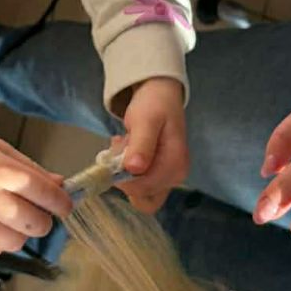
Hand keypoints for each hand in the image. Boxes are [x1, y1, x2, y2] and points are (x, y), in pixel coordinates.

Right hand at [0, 130, 71, 255]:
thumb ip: (31, 168)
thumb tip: (60, 185)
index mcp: (2, 172)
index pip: (48, 196)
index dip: (63, 204)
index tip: (64, 205)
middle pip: (37, 224)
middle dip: (43, 219)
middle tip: (36, 211)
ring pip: (18, 243)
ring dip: (20, 232)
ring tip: (10, 218)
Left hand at [117, 77, 188, 214]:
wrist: (160, 93)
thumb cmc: (154, 104)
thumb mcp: (145, 120)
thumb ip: (141, 144)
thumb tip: (134, 169)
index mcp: (175, 165)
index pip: (143, 189)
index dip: (123, 178)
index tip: (114, 155)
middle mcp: (176, 176)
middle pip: (142, 197)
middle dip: (124, 177)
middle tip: (120, 150)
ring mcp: (168, 177)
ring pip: (139, 193)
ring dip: (125, 174)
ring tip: (124, 147)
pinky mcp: (159, 174)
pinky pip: (139, 185)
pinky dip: (128, 172)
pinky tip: (127, 150)